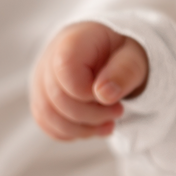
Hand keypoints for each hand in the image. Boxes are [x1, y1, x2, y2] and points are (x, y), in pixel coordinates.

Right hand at [30, 22, 148, 139]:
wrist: (111, 49)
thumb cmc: (123, 50)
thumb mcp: (134, 56)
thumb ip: (124, 71)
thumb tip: (105, 95)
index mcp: (73, 43)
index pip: (67, 75)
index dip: (90, 93)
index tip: (114, 95)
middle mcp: (48, 59)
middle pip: (57, 100)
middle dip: (93, 115)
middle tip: (118, 111)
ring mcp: (41, 79)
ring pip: (47, 115)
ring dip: (82, 129)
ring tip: (109, 123)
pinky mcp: (42, 97)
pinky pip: (46, 122)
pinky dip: (71, 132)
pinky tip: (94, 127)